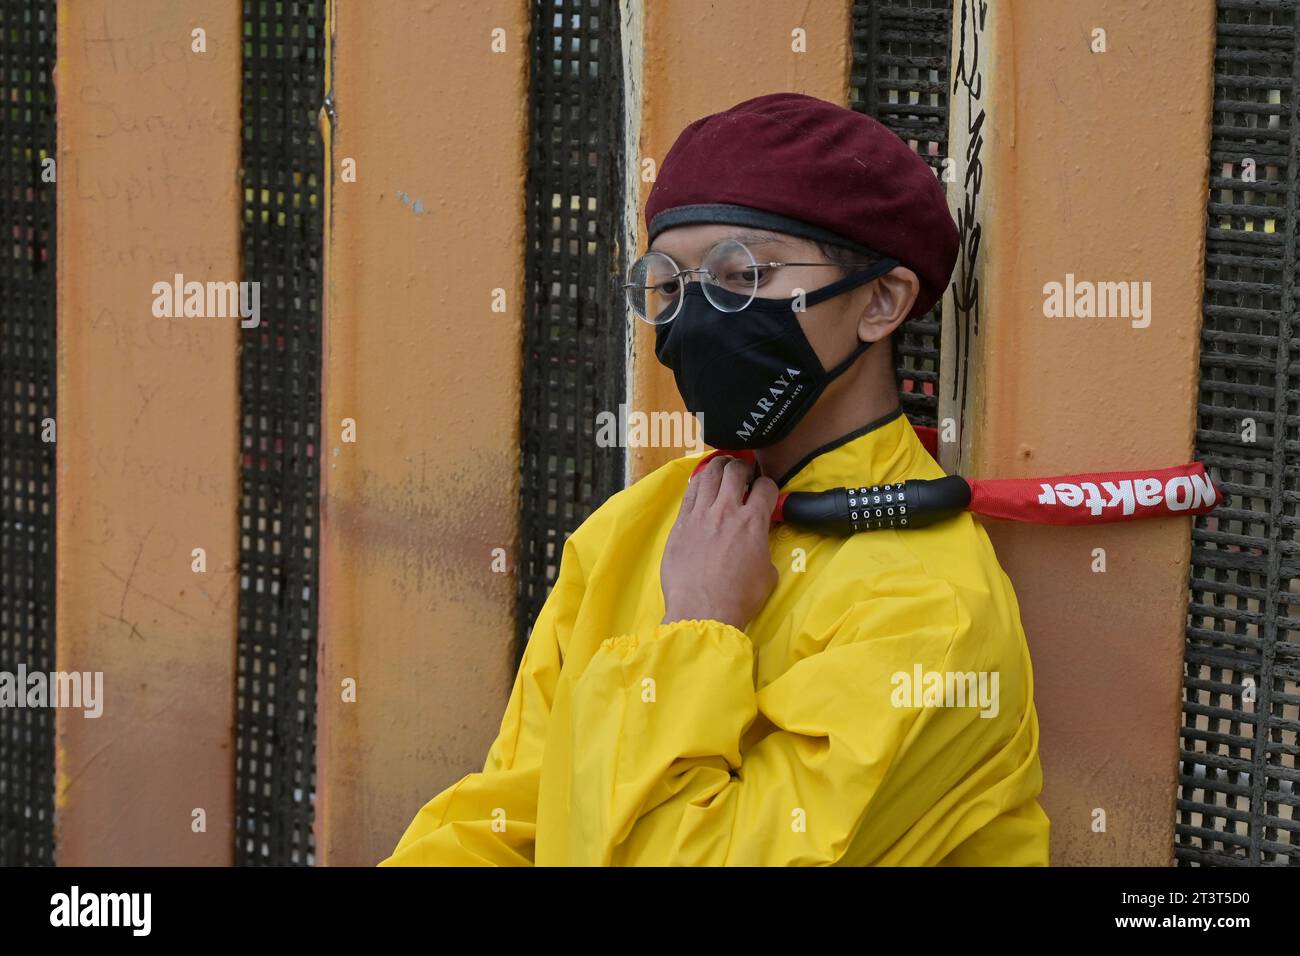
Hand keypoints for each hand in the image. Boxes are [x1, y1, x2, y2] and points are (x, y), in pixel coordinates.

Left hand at [660, 455, 780, 629]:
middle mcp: (727, 511)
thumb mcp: (768, 573)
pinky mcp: (681, 523)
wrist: (703, 610)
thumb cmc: (739, 598)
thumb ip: (764, 548)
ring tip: (722, 468)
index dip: (768, 485)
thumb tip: (760, 541)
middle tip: (743, 473)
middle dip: (743, 467)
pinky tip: (701, 483)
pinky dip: (698, 483)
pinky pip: (689, 493)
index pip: (766, 487)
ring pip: (709, 475)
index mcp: (753, 522)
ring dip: (719, 467)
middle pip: (736, 471)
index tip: (765, 491)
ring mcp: (701, 515)